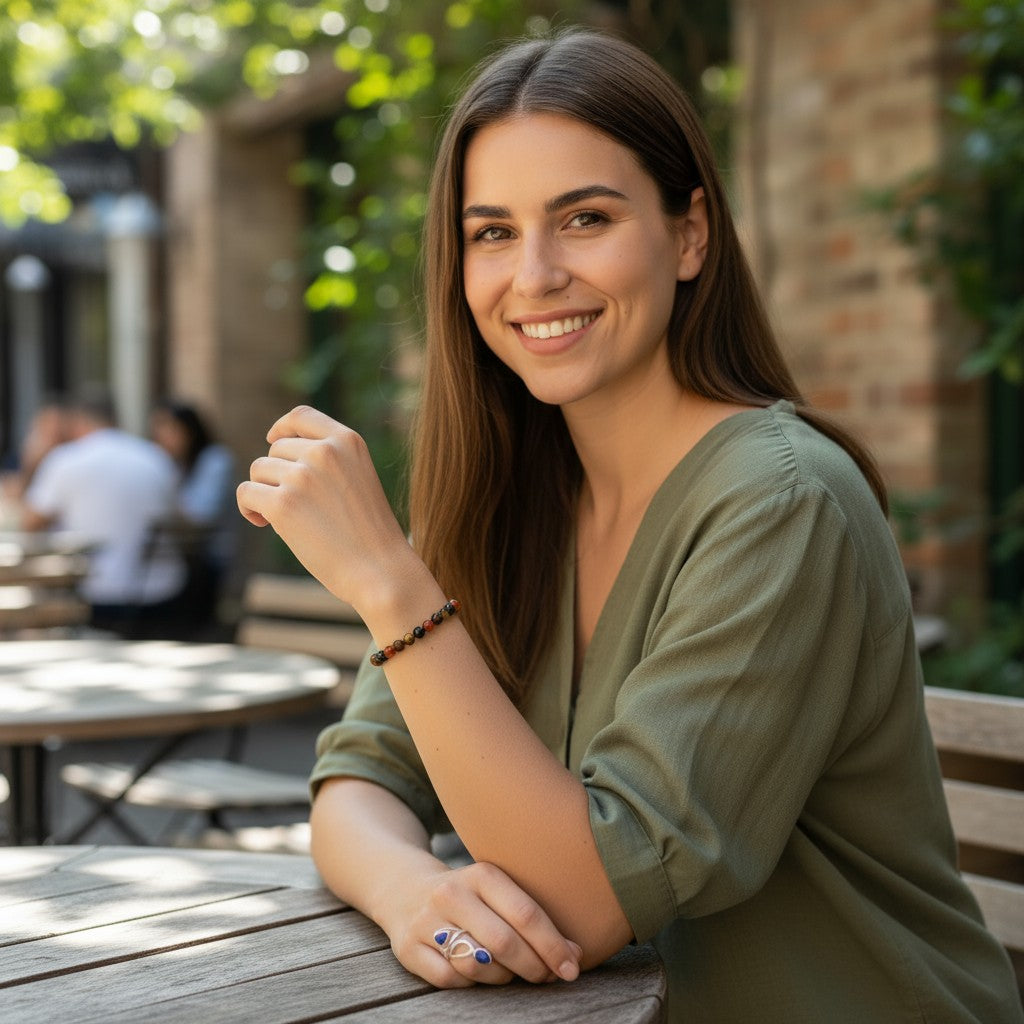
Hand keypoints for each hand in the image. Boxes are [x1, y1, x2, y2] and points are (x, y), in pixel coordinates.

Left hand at [236, 406, 417, 607]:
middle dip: (277, 475)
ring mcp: (302, 476)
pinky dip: (248, 508)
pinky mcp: (283, 504)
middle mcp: (324, 452)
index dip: (281, 427)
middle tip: (294, 505)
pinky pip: (247, 493)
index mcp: (348, 441)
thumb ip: (328, 460)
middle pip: (276, 449)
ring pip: (259, 470)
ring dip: (264, 492)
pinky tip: (263, 523)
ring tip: (283, 518)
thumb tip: (276, 454)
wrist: (381, 570)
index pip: (301, 416)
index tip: (272, 439)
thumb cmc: (370, 532)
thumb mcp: (359, 479)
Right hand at [384, 860, 582, 988]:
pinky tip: (480, 975)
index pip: (525, 913)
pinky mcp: (409, 947)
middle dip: (534, 966)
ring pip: (478, 964)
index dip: (552, 945)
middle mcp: (452, 893)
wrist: (406, 890)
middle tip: (548, 977)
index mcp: (481, 874)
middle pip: (504, 942)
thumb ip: (532, 919)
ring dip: (504, 977)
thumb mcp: (497, 892)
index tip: (572, 967)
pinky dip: (472, 984)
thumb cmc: (470, 897)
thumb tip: (574, 954)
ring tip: (512, 973)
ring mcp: (427, 921)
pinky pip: (451, 979)